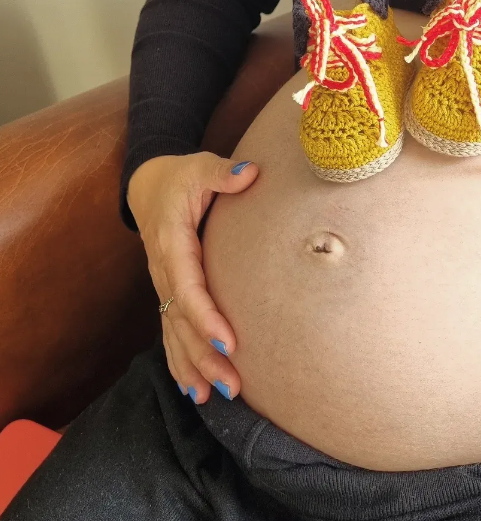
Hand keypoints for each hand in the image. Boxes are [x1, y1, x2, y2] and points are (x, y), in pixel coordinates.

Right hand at [127, 152, 258, 403]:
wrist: (148, 185)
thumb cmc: (180, 177)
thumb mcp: (198, 167)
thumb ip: (221, 172)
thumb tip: (248, 172)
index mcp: (172, 242)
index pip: (187, 286)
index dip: (205, 315)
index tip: (228, 340)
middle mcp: (163, 270)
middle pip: (181, 321)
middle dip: (204, 355)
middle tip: (233, 384)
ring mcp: (163, 284)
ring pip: (174, 333)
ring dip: (193, 366)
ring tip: (216, 396)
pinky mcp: (168, 292)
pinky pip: (170, 332)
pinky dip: (180, 362)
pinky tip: (195, 390)